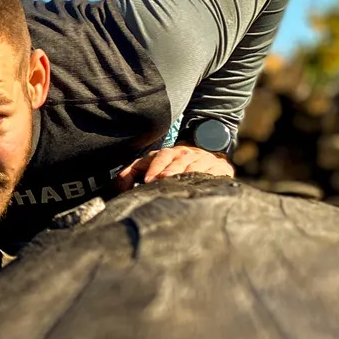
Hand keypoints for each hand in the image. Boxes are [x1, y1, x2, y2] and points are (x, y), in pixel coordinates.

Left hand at [112, 145, 234, 188]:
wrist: (208, 154)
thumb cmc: (175, 164)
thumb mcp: (153, 164)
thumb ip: (132, 172)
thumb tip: (118, 185)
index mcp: (170, 153)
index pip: (160, 157)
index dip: (154, 167)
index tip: (148, 180)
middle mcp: (186, 154)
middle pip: (178, 161)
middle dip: (170, 170)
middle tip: (163, 180)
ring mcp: (204, 160)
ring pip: (195, 166)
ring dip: (187, 173)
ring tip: (181, 182)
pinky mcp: (219, 168)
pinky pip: (215, 172)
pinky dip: (210, 177)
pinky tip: (205, 183)